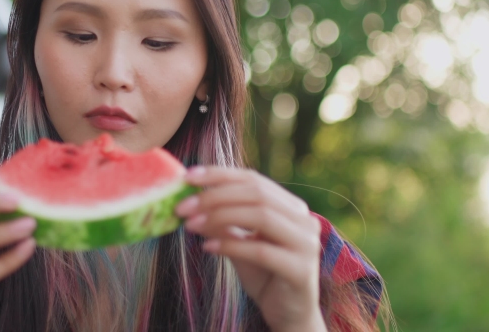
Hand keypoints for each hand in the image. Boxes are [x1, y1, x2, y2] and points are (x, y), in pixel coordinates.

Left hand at [175, 167, 325, 331]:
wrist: (289, 314)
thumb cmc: (264, 275)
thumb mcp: (239, 242)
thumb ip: (222, 222)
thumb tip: (190, 202)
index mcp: (291, 206)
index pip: (253, 179)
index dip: (219, 174)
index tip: (187, 177)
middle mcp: (304, 219)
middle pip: (256, 193)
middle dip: (214, 196)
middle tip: (182, 207)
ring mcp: (306, 244)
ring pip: (260, 216)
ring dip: (219, 217)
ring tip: (191, 225)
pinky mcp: (301, 270)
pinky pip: (260, 250)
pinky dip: (230, 245)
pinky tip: (207, 248)